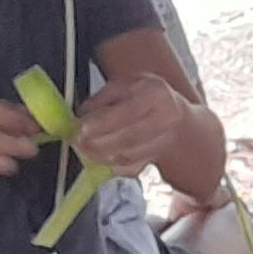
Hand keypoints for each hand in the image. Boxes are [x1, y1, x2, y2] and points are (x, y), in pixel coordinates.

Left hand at [73, 74, 194, 176]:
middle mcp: (167, 118)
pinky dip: (111, 166)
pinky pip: (131, 168)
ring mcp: (165, 142)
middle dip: (99, 143)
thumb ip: (103, 99)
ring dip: (101, 156)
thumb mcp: (124, 85)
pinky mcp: (157, 160)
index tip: (82, 129)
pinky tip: (99, 157)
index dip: (103, 123)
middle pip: (129, 138)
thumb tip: (83, 116)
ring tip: (84, 149)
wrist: (174, 113)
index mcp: (156, 93)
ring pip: (128, 156)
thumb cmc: (143, 95)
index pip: (128, 112)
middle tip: (78, 142)